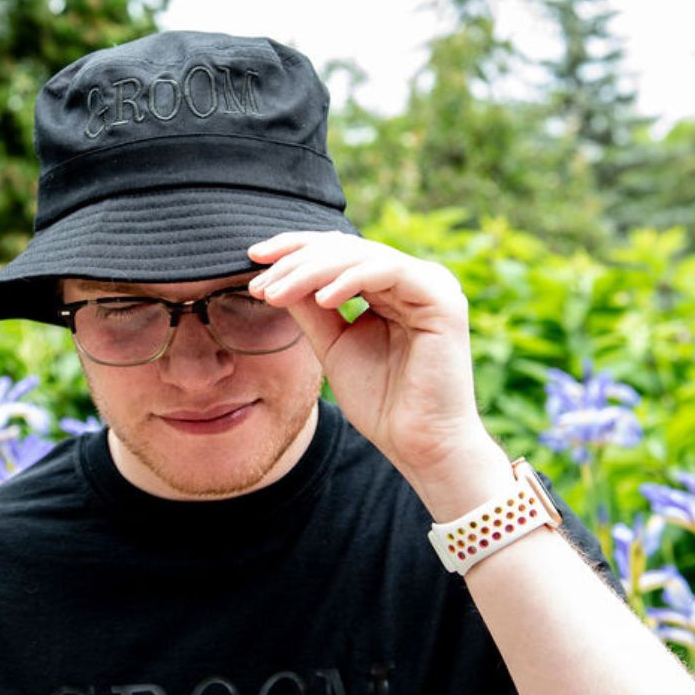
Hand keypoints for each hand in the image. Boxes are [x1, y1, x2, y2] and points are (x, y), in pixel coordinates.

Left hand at [248, 231, 509, 513]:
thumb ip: (310, 308)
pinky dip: (349, 281)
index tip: (253, 259)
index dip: (294, 250)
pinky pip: (387, 272)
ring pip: (360, 256)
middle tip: (258, 280)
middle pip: (345, 247)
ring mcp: (431, 284)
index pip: (337, 252)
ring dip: (311, 272)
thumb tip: (274, 275)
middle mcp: (413, 278)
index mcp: (391, 286)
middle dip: (295, 260)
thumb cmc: (380, 402)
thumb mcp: (332, 344)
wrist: (418, 446)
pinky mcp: (442, 297)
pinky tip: (321, 299)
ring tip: (276, 293)